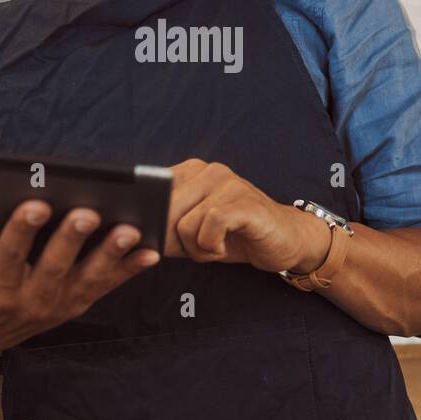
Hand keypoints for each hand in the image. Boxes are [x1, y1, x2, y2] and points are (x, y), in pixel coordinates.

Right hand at [0, 201, 159, 350]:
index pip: (8, 258)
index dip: (21, 232)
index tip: (35, 204)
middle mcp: (27, 303)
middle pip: (53, 269)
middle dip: (71, 240)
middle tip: (88, 212)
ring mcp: (57, 306)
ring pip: (86, 280)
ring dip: (109, 256)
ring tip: (128, 231)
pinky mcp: (77, 303)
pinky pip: (107, 287)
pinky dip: (129, 270)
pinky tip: (150, 251)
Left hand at [164, 159, 332, 273]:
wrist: (285, 239)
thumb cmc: (234, 236)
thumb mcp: (194, 231)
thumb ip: (166, 227)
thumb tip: (135, 234)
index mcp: (192, 171)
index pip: (151, 192)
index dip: (148, 218)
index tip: (151, 237)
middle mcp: (209, 170)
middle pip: (164, 211)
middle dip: (173, 241)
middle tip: (198, 249)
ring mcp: (228, 183)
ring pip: (183, 223)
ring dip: (195, 248)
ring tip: (215, 247)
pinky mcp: (244, 203)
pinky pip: (210, 226)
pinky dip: (211, 247)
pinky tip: (224, 247)